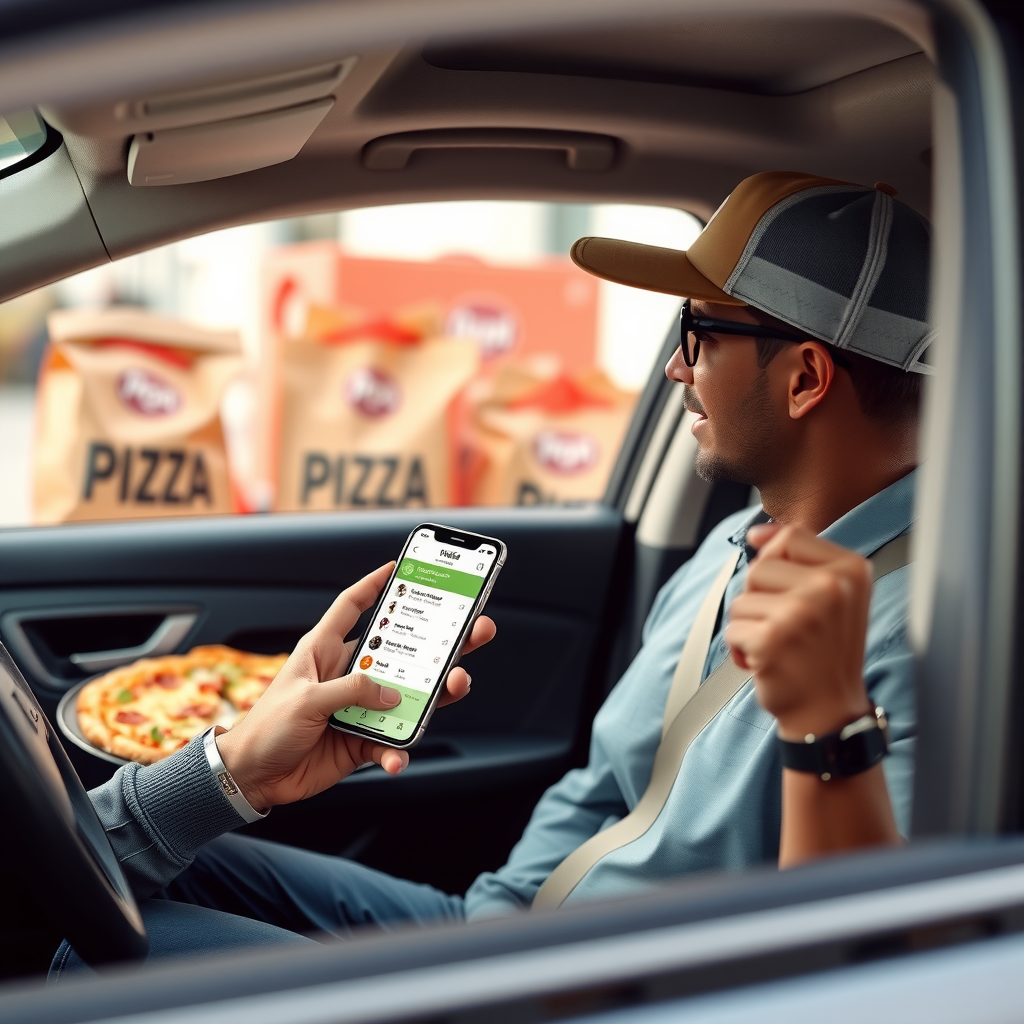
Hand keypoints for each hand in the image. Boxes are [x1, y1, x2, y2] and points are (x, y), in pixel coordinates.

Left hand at [217, 562, 495, 809]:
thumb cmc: (266, 728)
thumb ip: (351, 690)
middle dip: (439, 641)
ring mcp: (359, 707)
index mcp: (325, 650)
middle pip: (400, 652)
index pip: (353, 607)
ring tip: (457, 685)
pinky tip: (397, 758)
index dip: (375, 584)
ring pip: (408, 696)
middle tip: (475, 629)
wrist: (252, 779)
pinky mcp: (362, 739)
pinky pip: (391, 741)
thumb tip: (392, 692)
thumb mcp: (306, 698)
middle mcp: (347, 674)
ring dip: (435, 694)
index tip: (400, 567)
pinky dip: (397, 752)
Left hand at [725, 524, 872, 740]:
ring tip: (780, 647)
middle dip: (761, 600)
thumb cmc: (824, 651)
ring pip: (741, 600)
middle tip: (788, 629)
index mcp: (851, 570)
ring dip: (750, 627)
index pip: (791, 538)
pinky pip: (733, 630)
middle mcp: (831, 588)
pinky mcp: (773, 639)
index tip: (784, 591)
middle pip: (759, 568)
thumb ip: (800, 557)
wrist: (829, 712)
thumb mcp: (832, 596)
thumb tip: (756, 533)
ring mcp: (802, 613)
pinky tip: (768, 664)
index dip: (774, 559)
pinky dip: (741, 650)